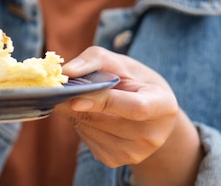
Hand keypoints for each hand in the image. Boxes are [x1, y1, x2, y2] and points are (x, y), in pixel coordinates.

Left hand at [54, 46, 201, 184]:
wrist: (145, 109)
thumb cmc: (131, 79)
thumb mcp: (119, 62)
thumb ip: (94, 60)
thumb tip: (67, 72)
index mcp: (163, 106)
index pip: (135, 108)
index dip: (104, 103)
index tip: (75, 99)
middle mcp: (153, 135)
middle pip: (105, 120)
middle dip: (76, 104)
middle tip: (57, 90)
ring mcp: (134, 152)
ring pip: (90, 130)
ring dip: (74, 112)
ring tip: (79, 97)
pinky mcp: (115, 160)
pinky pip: (86, 140)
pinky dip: (78, 123)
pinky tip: (88, 112)